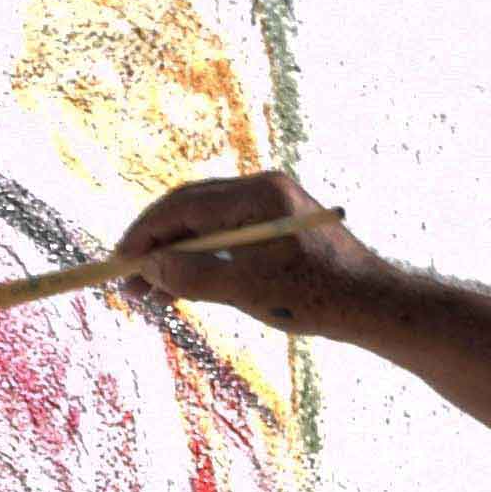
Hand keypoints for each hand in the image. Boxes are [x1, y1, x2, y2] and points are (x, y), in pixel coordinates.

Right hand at [117, 170, 383, 337]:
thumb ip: (193, 276)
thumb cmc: (316, 297)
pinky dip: (200, 256)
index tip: (118, 262)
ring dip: (175, 253)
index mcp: (257, 195)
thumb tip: (149, 267)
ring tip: (151, 291)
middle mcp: (262, 188)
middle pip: (190, 208)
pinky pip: (224, 231)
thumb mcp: (246, 290)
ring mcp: (269, 203)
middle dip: (155, 244)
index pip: (184, 206)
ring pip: (204, 221)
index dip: (145, 234)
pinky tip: (183, 282)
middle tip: (129, 281)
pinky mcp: (274, 222)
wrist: (371, 303)